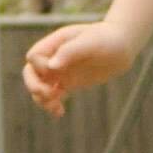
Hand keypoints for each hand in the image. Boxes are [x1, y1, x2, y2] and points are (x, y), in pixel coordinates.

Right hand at [22, 21, 136, 113]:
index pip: (34, 57)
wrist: (122, 47)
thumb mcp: (90, 42)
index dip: (40, 67)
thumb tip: (51, 67)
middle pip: (30, 72)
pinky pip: (53, 96)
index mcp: (55, 43)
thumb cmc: (107, 39)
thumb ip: (70, 51)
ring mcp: (60, 70)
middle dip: (33, 85)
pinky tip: (59, 113)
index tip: (57, 71)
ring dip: (41, 98)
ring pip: (39, 86)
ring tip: (54, 107)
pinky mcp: (68, 82)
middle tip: (47, 94)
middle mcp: (54, 57)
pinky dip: (52, 105)